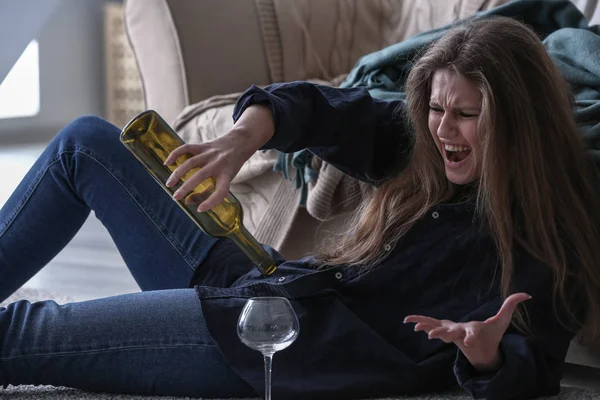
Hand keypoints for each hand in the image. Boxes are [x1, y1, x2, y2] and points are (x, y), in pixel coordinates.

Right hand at [164, 105, 274, 210]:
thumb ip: (211, 190)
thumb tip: (189, 202)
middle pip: (200, 176)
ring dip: (177, 174)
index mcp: (228, 174)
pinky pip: (187, 148)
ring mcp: (210, 153)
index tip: (200, 209)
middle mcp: (218, 163)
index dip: (211, 202)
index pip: (221, 191)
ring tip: (169, 184)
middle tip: (175, 198)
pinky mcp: (203, 145)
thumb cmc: (231, 166)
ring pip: (190, 162)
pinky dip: (175, 154)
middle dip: (186, 188)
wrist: (240, 142)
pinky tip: (167, 163)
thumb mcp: (227, 178)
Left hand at [404, 293, 530, 373]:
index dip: (472, 336)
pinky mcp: (444, 330)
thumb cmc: (491, 334)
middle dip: (442, 335)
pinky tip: (409, 322)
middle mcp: (461, 334)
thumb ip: (512, 305)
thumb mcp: (503, 321)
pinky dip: (421, 322)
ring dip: (427, 329)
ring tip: (417, 329)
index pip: (473, 333)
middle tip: (433, 337)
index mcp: (474, 332)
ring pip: (438, 331)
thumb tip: (528, 294)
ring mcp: (451, 333)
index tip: (470, 340)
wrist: (481, 351)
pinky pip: (430, 325)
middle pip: (451, 335)